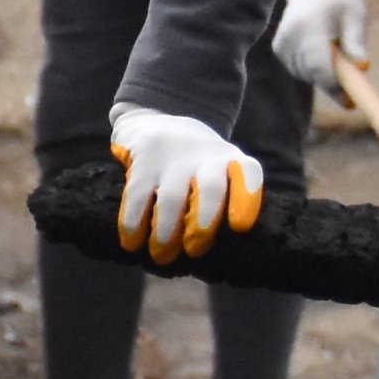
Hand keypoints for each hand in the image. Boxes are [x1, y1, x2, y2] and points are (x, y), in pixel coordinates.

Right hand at [110, 105, 264, 261]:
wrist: (159, 119)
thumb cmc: (197, 165)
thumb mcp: (219, 171)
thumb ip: (222, 205)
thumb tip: (217, 259)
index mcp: (231, 161)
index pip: (248, 174)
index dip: (246, 199)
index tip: (240, 227)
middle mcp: (206, 156)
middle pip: (210, 189)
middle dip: (203, 223)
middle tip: (194, 250)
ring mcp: (173, 156)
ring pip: (171, 197)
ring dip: (166, 232)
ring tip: (162, 256)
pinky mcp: (143, 157)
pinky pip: (137, 194)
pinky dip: (133, 222)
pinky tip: (131, 242)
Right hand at [270, 0, 365, 88]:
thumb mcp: (355, 14)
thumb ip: (356, 40)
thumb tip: (363, 66)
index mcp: (309, 25)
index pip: (318, 65)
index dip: (334, 86)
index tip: (350, 102)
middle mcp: (290, 35)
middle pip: (312, 74)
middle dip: (334, 83)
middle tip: (353, 80)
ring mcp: (281, 43)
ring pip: (307, 75)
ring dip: (325, 73)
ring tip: (335, 47)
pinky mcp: (279, 49)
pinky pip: (301, 71)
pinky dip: (314, 68)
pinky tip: (322, 47)